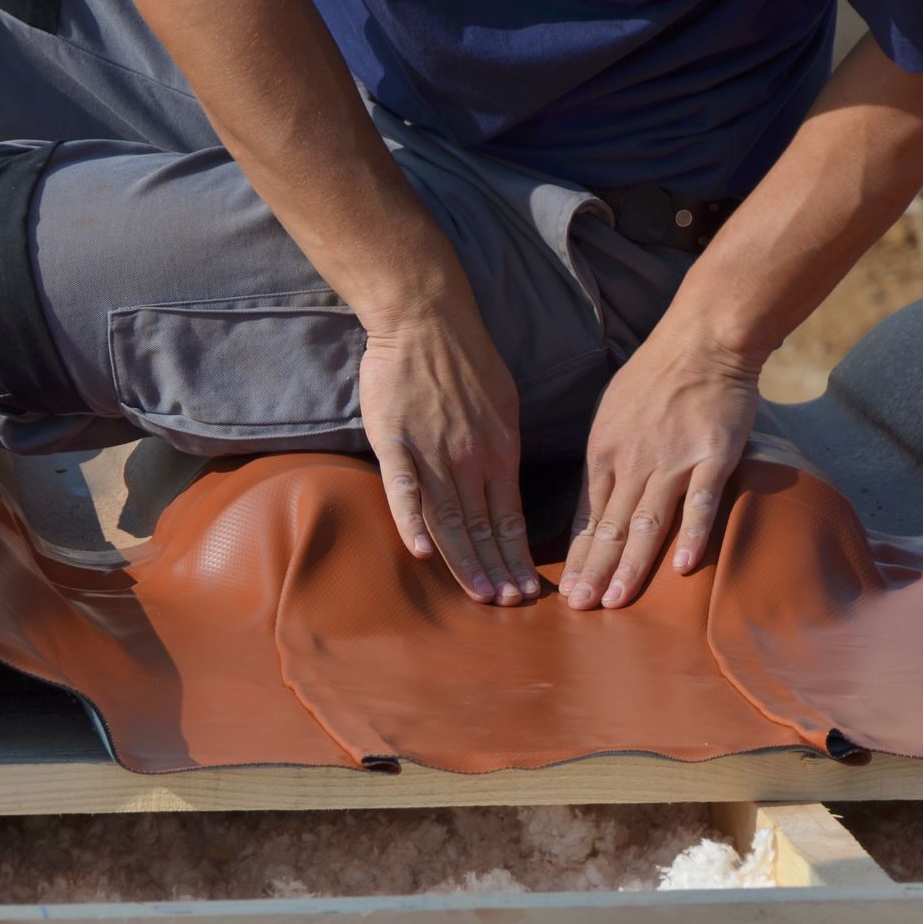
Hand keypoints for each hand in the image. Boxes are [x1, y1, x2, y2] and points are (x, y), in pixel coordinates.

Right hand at [358, 300, 538, 605]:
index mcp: (500, 451)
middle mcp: (471, 458)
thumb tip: (507, 483)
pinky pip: (405, 487)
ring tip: (480, 595)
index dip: (517, 557)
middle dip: (498, 571)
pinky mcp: (396, 441)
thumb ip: (502, 448)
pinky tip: (422, 552)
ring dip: (466, 561)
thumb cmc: (466, 358)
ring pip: (451, 518)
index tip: (526, 590)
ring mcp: (433, 452)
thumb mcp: (504, 404)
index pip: (511, 518)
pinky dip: (412, 520)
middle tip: (509, 606)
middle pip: (484, 527)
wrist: (426, 317)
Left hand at [560, 320, 761, 609]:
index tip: (569, 591)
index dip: (578, 556)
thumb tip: (593, 504)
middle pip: (610, 527)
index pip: (586, 516)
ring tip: (617, 601)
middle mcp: (632, 462)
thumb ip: (604, 461)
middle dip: (593, 572)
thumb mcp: (611, 414)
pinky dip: (691, 534)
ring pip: (647, 522)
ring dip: (630, 565)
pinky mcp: (712, 457)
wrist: (703, 340)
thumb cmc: (655, 376)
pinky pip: (700, 501)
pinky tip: (682, 567)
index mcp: (603, 453)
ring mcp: (673, 461)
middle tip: (582, 610)